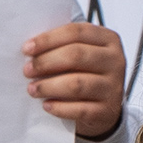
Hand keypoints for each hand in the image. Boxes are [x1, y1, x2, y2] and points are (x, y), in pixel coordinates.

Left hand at [23, 20, 124, 140]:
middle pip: (76, 55)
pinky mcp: (107, 111)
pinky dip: (59, 107)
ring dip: (49, 86)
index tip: (27, 48)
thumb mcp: (82, 55)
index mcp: (108, 39)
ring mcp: (113, 87)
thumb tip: (31, 49)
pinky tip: (47, 105)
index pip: (76, 32)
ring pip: (76, 84)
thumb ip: (63, 46)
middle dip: (46, 62)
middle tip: (27, 70)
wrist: (105, 107)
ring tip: (32, 89)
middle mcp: (115, 61)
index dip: (49, 39)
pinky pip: (80, 109)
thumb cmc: (86, 74)